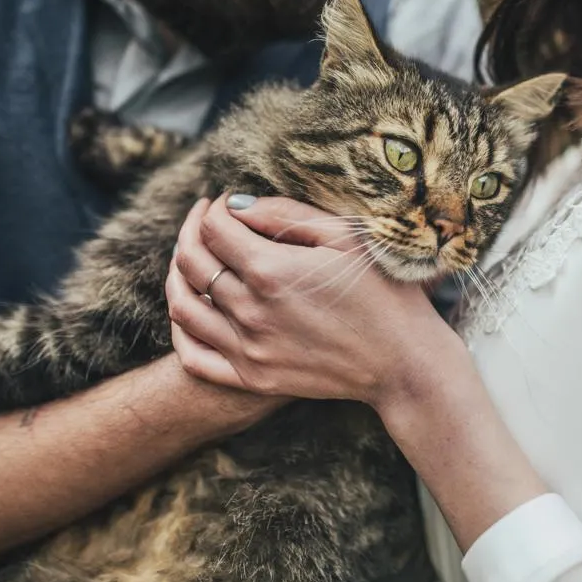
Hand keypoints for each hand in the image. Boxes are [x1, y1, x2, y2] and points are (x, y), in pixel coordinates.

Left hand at [165, 195, 464, 410]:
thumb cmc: (384, 292)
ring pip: (183, 307)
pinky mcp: (253, 378)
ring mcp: (248, 350)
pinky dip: (181, 330)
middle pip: (191, 262)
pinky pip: (194, 356)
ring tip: (191, 258)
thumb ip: (286, 214)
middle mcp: (251, 311)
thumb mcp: (345, 237)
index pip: (213, 228)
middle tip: (204, 221)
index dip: (213, 208)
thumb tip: (235, 205)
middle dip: (191, 232)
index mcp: (271, 271)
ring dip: (178, 275)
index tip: (225, 203)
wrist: (403, 362)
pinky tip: (192, 309)